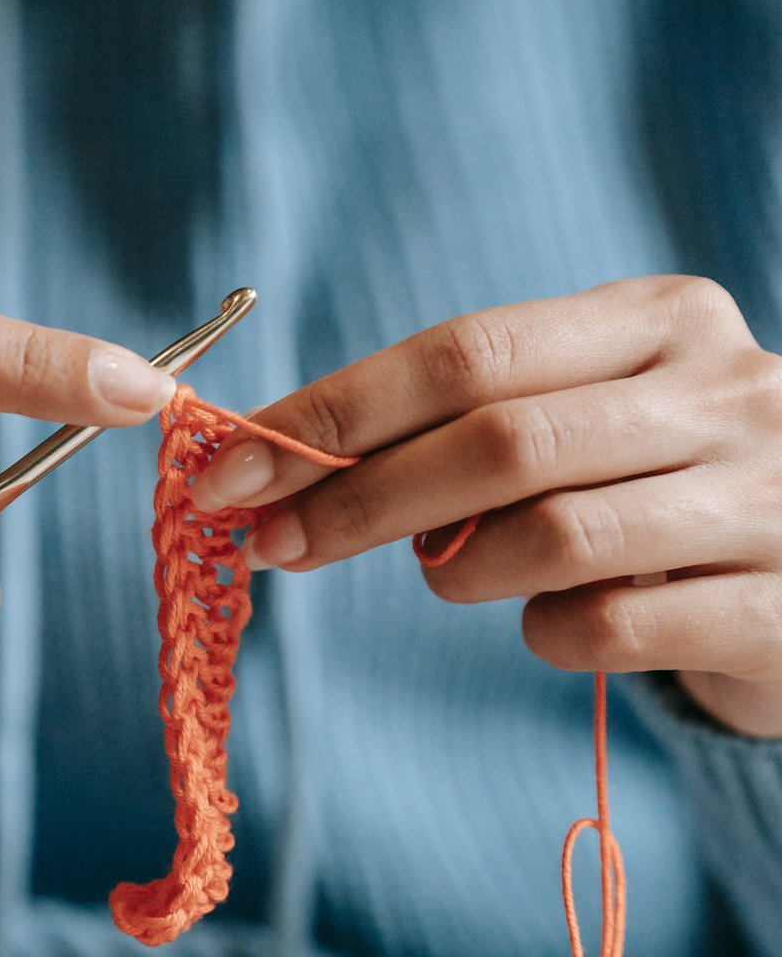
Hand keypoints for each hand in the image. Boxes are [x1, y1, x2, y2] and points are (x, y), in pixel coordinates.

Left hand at [191, 277, 781, 737]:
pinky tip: (553, 625)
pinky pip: (608, 628)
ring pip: (550, 533)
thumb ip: (482, 424)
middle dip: (356, 499)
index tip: (231, 465)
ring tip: (451, 577)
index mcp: (663, 320)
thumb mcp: (599, 418)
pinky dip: (545, 636)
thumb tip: (295, 466)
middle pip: (496, 439)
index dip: (334, 412)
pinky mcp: (778, 607)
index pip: (466, 350)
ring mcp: (764, 499)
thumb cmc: (670, 487)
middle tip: (270, 544)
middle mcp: (724, 392)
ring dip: (457, 572)